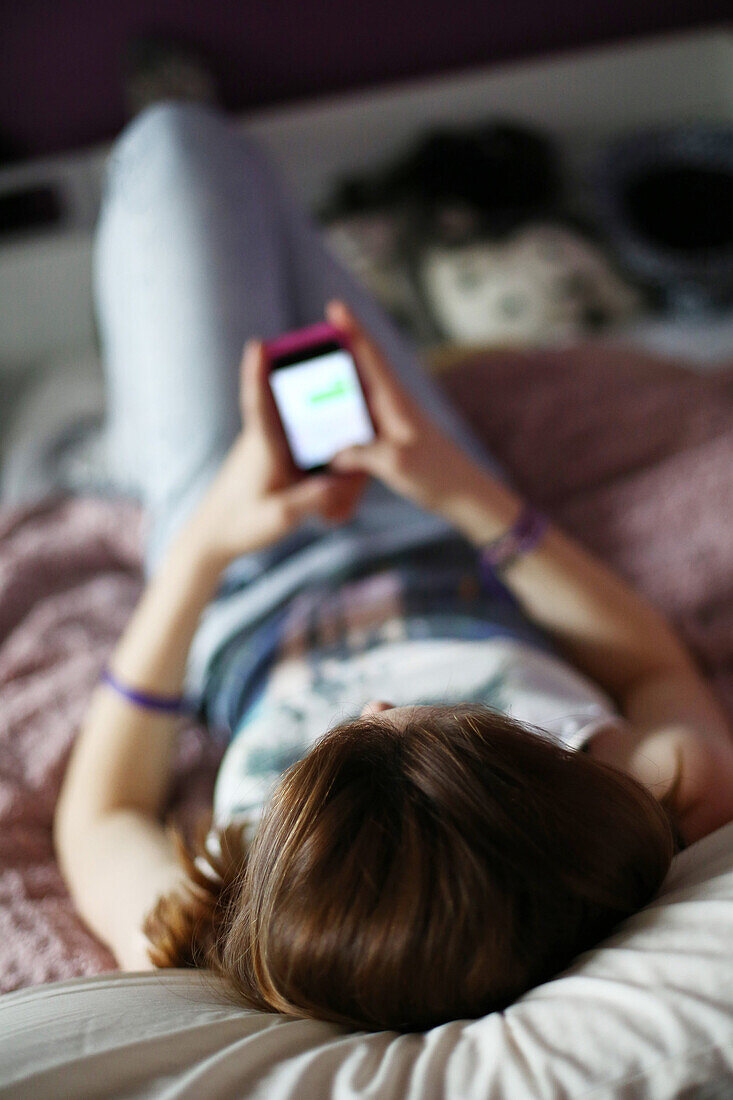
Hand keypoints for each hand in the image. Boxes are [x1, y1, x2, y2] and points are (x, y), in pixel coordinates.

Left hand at [186, 338, 367, 568]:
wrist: (213, 537)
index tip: (257, 345)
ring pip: (294, 418)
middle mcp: (262, 440)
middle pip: (285, 399)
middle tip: (325, 346)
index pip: (257, 403)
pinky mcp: (271, 456)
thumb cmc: (240, 525)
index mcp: (263, 448)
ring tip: (339, 377)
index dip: (256, 373)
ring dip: (313, 402)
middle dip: (300, 372)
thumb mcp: (279, 519)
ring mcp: (266, 446)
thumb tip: (339, 483)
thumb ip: (309, 500)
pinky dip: (314, 428)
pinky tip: (337, 426)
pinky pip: (295, 434)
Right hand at [326, 300, 488, 514]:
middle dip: (338, 353)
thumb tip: (332, 453)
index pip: (371, 357)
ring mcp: (394, 421)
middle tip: (310, 346)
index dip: (352, 330)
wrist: (466, 496)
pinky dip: (344, 417)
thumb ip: (360, 453)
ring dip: (337, 387)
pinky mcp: (393, 439)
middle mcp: (394, 406)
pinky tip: (328, 426)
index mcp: (396, 402)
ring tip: (310, 383)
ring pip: (359, 396)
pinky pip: (361, 420)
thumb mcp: (395, 464)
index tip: (336, 306)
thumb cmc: (438, 476)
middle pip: (362, 370)